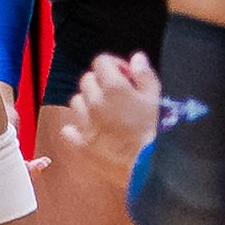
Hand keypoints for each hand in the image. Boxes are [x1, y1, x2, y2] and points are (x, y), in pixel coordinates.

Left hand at [59, 49, 160, 172]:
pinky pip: (69, 128)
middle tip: (116, 95)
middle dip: (100, 82)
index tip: (125, 76)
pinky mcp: (80, 141)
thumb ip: (144, 74)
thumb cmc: (152, 130)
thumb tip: (136, 58)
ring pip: (77, 101)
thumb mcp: (155, 98)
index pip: (101, 61)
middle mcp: (94, 100)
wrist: (144, 166)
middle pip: (87, 79)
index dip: (114, 65)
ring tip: (105, 112)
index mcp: (113, 86)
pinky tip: (90, 130)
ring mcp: (85, 121)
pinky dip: (77, 127)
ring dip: (88, 103)